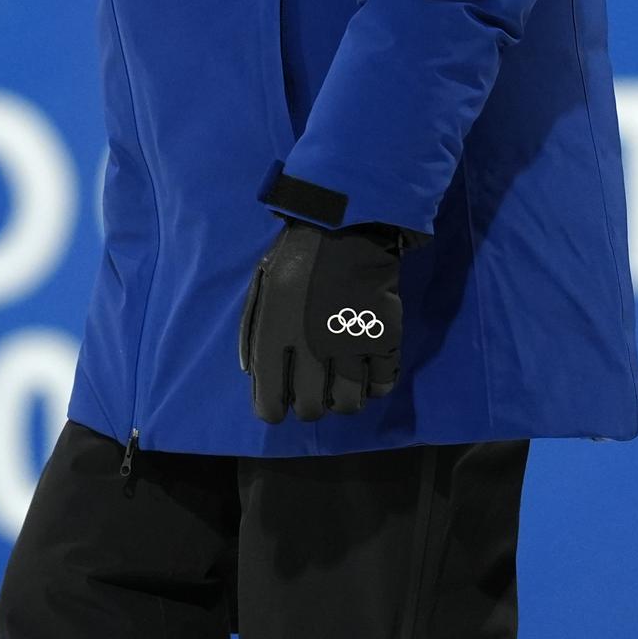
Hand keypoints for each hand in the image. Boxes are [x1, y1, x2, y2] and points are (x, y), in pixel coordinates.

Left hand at [238, 218, 406, 422]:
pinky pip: (383, 385)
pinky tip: (369, 375)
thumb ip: (253, 335)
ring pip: (348, 404)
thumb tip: (253, 376)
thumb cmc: (294, 258)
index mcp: (274, 339)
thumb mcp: (261, 291)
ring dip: (343, 402)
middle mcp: (311, 351)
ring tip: (343, 387)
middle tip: (314, 393)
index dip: (274, 410)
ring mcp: (351, 347)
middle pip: (310, 409)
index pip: (270, 404)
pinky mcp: (384, 339)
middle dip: (309, 406)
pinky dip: (377, 386)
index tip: (280, 405)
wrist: (344, 228)